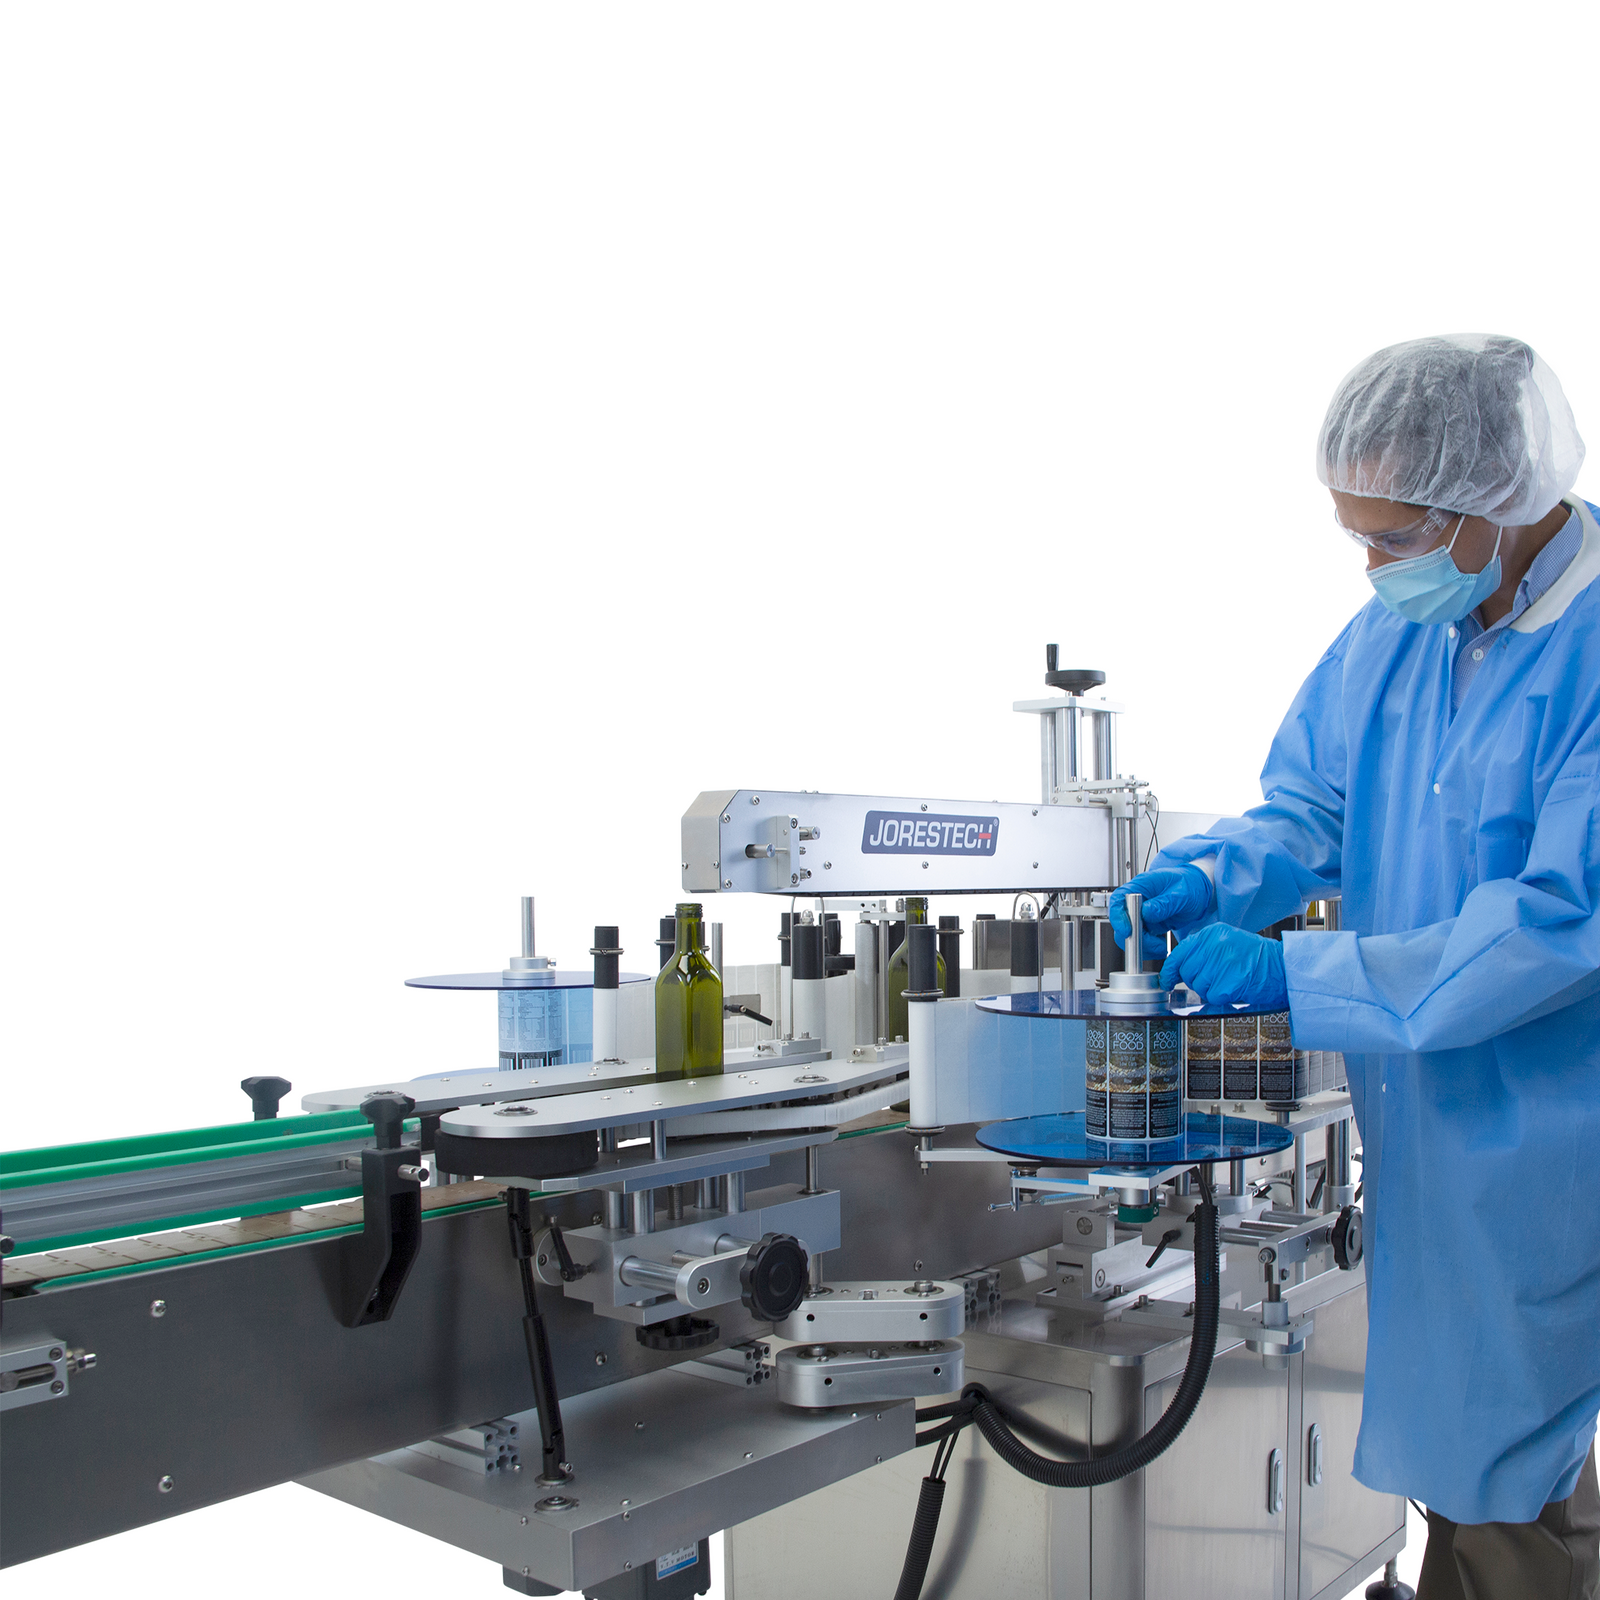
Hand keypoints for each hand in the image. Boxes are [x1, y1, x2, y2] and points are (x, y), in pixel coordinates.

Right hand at [1109, 865, 1213, 961]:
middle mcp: (1137, 900)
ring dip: (1143, 945)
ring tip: (1161, 946)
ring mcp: (1141, 914)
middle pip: (1122, 921)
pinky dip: (1149, 948)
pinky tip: (1161, 946)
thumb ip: (1164, 903)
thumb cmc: (1190, 884)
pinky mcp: (1147, 925)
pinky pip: (1140, 940)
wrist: (1199, 891)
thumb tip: (1146, 912)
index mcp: (1142, 885)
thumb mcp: (1182, 893)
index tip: (1127, 931)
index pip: (1118, 900)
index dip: (1118, 917)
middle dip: (1134, 937)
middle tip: (1153, 943)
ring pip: (1129, 934)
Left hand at [1160, 924, 1289, 1011]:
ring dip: (1212, 991)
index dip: (1170, 970)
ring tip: (1230, 982)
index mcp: (1212, 934)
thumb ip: (1203, 952)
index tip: (1167, 981)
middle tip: (1216, 981)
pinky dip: (1223, 998)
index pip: (1179, 953)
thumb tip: (1178, 970)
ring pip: (1199, 986)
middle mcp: (1215, 944)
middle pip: (1187, 972)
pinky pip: (1213, 996)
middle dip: (1197, 982)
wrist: (1284, 967)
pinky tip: (1236, 989)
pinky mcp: (1230, 980)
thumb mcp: (1228, 944)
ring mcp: (1222, 962)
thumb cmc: (1258, 959)